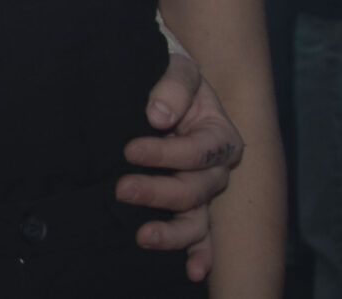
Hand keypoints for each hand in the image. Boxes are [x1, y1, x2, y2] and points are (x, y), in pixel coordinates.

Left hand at [119, 50, 242, 281]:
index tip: (129, 151)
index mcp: (220, 137)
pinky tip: (193, 273)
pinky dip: (201, 254)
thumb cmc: (176, 79)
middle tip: (122, 189)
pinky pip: (202, 235)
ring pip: (198, 219)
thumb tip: (158, 115)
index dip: (166, 155)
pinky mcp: (192, 205)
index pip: (198, 152)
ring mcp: (205, 191)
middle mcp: (217, 170)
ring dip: (174, 233)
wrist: (173, 87)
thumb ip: (174, 86)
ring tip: (143, 236)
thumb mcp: (180, 68)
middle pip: (195, 190)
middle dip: (159, 192)